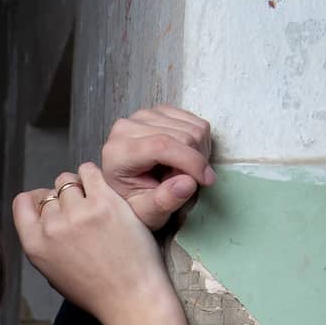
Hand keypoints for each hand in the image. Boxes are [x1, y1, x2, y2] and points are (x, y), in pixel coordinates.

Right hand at [13, 162, 170, 324]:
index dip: (36, 201)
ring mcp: (77, 213)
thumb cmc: (96, 291)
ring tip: (95, 204)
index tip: (50, 204)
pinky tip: (102, 190)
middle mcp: (52, 228)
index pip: (22, 204)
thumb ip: (43, 244)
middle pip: (50, 194)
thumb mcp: (53, 274)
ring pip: (68, 181)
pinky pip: (89, 171)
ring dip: (79, 188)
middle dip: (63, 200)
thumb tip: (42, 215)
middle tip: (82, 214)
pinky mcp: (103, 202)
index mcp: (35, 246)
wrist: (129, 297)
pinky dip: (93, 176)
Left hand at [100, 105, 214, 232]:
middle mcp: (128, 127)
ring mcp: (144, 115)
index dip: (190, 162)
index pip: (162, 146)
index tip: (207, 181)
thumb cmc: (136, 203)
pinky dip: (199, 143)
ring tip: (181, 172)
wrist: (129, 188)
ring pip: (193, 128)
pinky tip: (185, 158)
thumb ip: (164, 201)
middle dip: (194, 162)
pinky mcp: (160, 111)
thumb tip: (188, 183)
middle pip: (183, 136)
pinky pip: (195, 122)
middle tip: (183, 182)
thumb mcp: (147, 213)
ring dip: (198, 154)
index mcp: (118, 152)